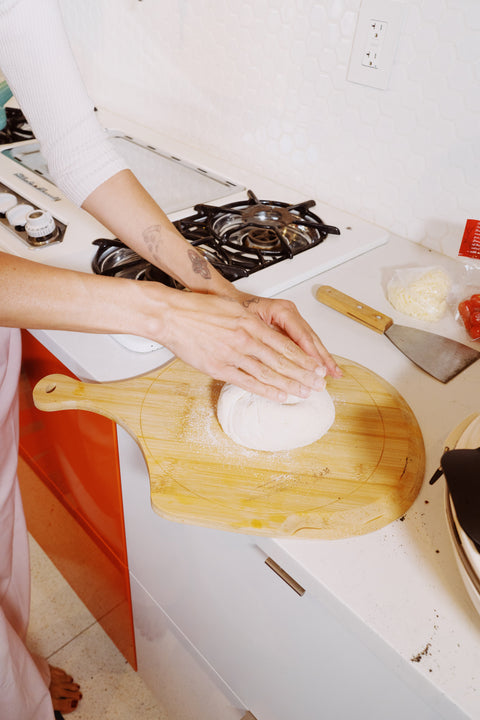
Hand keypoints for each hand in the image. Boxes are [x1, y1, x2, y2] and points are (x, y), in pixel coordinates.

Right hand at [158, 288, 340, 400]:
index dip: (304, 358)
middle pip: (282, 361)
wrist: (172, 315)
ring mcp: (233, 355)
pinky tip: (279, 395)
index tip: (317, 367)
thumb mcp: (232, 309)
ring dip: (289, 385)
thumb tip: (265, 335)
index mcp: (251, 323)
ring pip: (268, 373)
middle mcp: (245, 339)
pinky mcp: (219, 368)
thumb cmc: (199, 310)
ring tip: (305, 393)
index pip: (285, 344)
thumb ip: (250, 323)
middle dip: (304, 375)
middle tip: (319, 384)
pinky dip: (266, 390)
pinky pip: (248, 382)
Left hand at [235, 291, 341, 379]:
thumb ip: (267, 340)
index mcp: (282, 310)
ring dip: (323, 358)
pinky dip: (315, 355)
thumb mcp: (250, 324)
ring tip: (334, 371)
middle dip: (323, 358)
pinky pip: (306, 342)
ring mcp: (293, 319)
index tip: (318, 367)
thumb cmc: (238, 310)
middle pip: (311, 338)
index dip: (311, 353)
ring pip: (311, 341)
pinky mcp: (291, 326)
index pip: (301, 335)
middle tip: (331, 373)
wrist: (232, 301)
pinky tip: (323, 365)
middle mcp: (290, 314)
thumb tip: (280, 359)